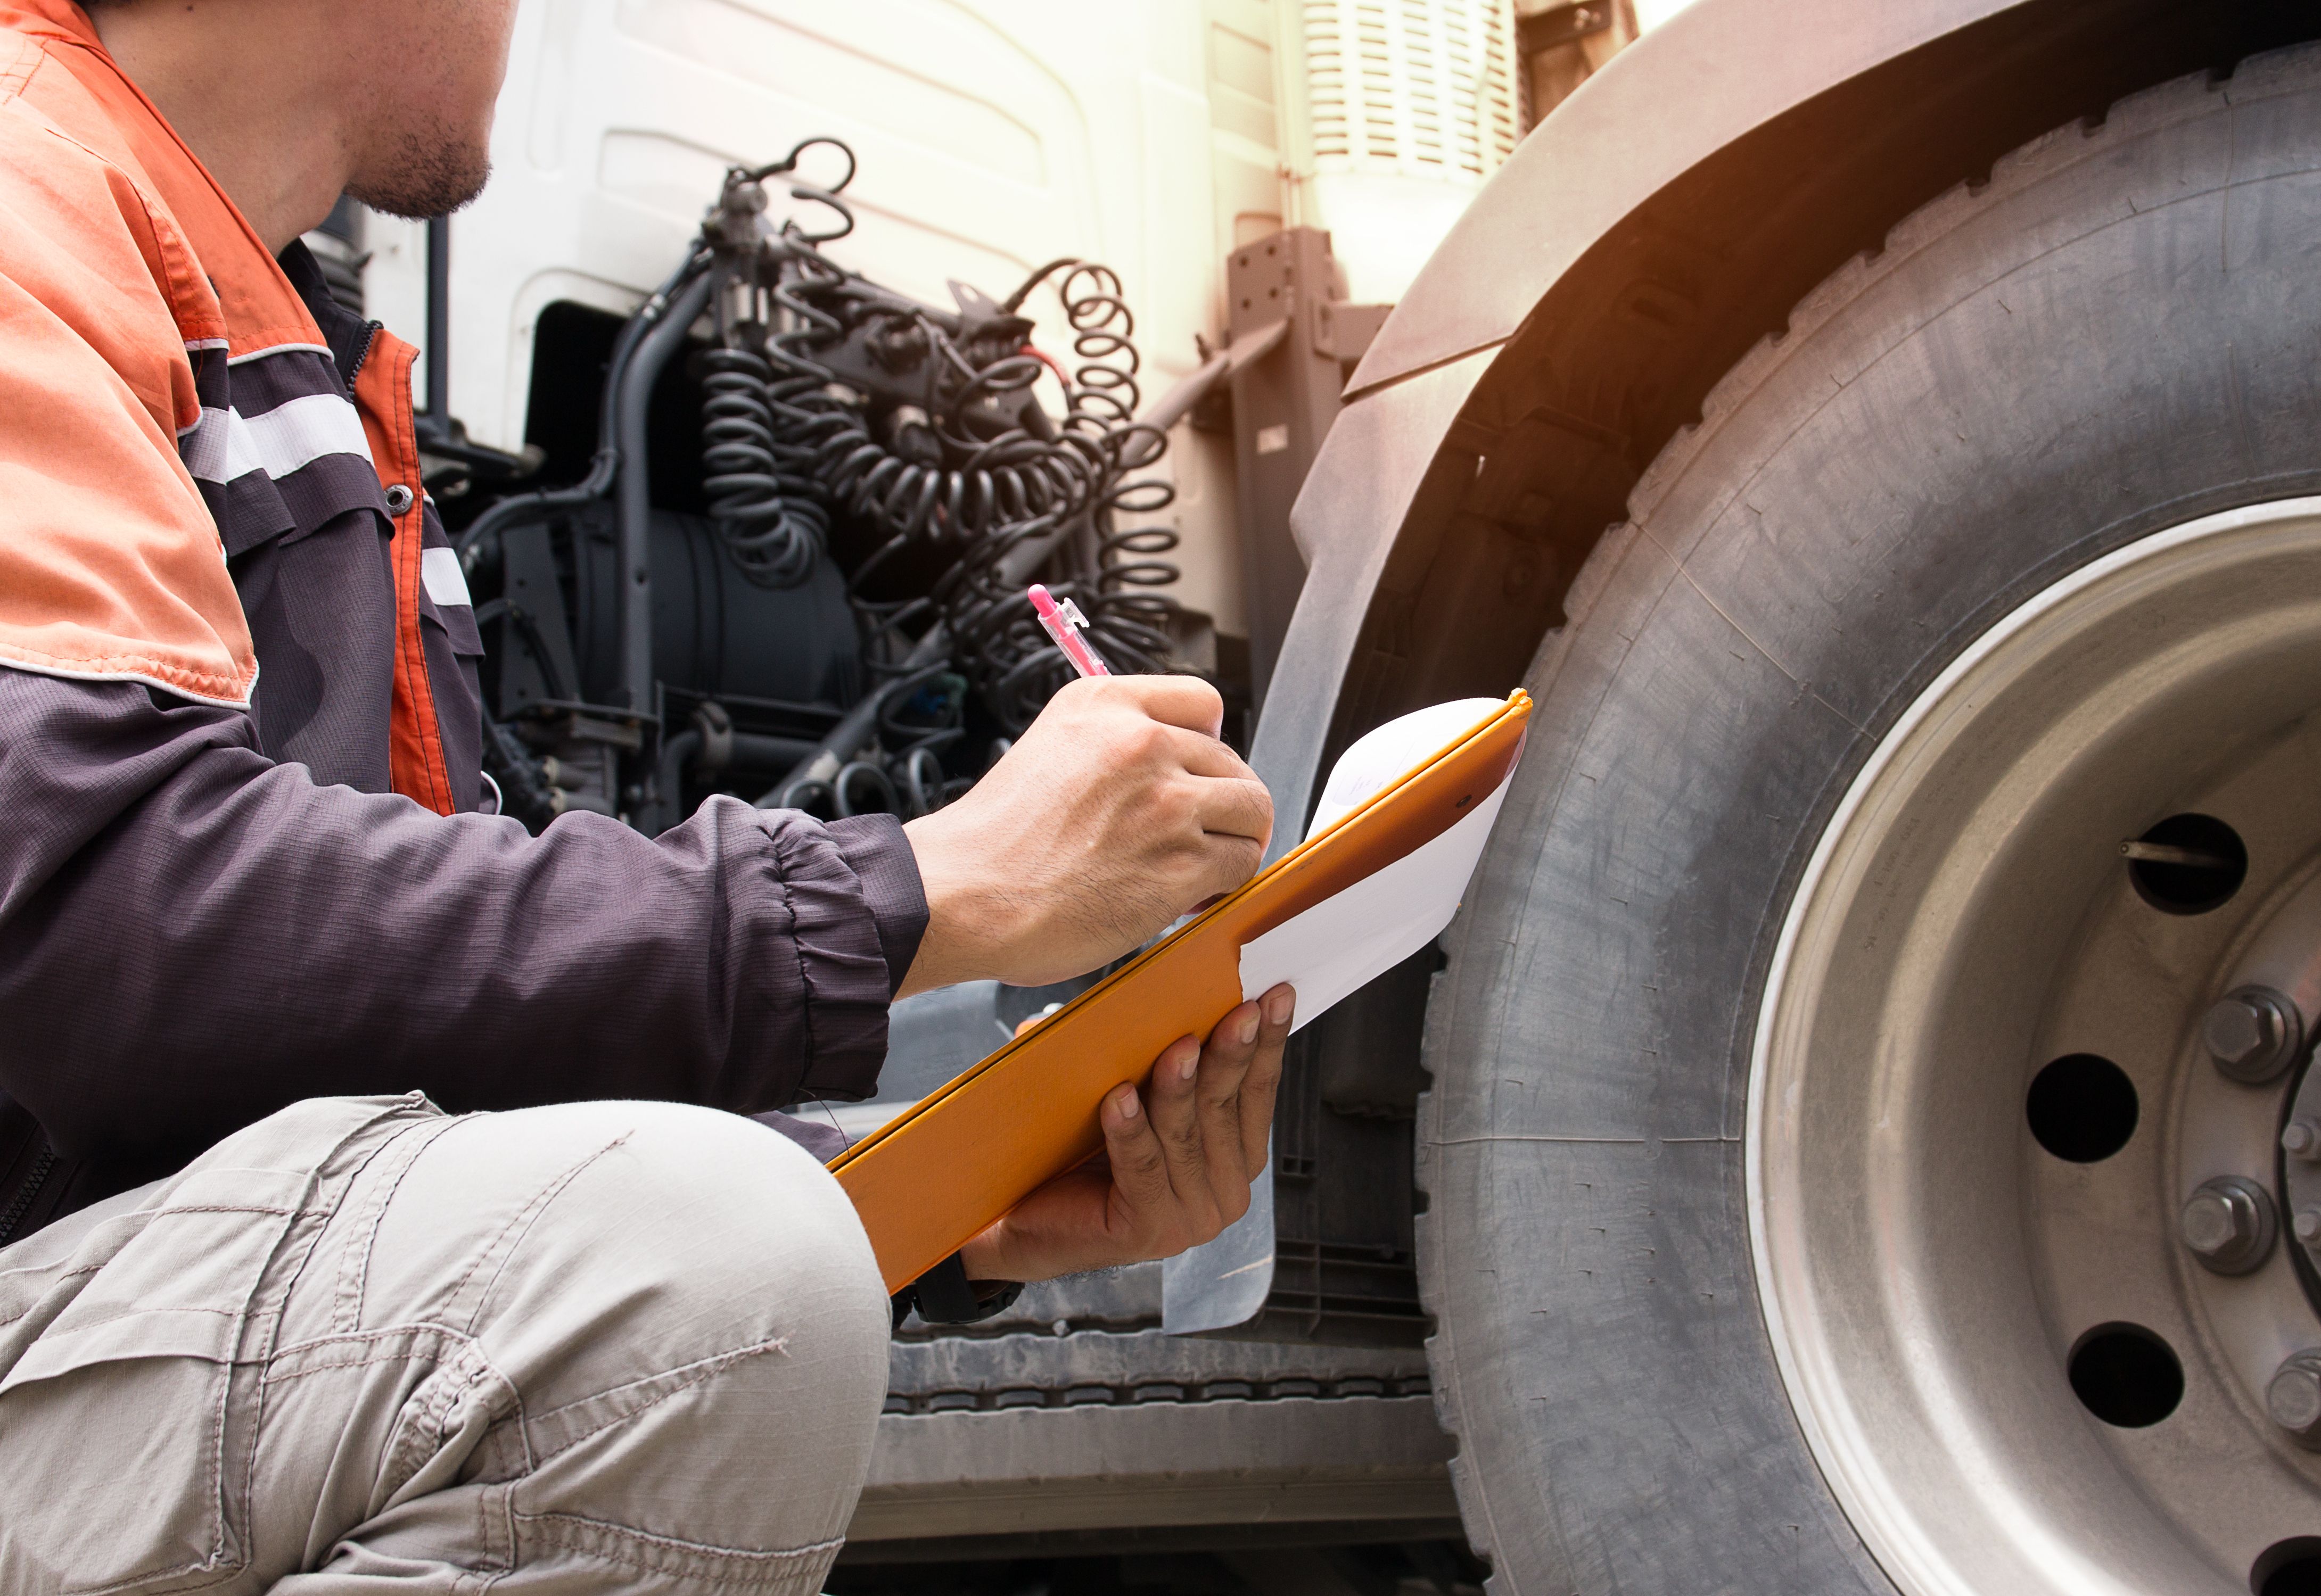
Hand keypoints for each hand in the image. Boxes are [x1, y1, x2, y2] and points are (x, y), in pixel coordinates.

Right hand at [897, 676, 1272, 993]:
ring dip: (1231, 841)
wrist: (963, 896)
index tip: (1198, 772)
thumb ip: (1109, 747)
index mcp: (1104, 705)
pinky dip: (1223, 884)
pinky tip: (1191, 894)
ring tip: (1198, 867)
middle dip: (1219, 804)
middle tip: (1194, 835)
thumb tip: (1161, 766)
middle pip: (1233, 762)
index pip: (1202, 702)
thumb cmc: (993, 843)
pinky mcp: (1181, 861)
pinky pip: (1241, 863)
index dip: (1209, 745)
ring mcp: (1167, 800)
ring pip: (1250, 810)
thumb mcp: (1049, 748)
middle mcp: (1142, 743)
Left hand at [957, 983, 1293, 1282]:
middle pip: (1226, 1109)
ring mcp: (1189, 1219)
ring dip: (1182, 1088)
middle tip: (1239, 1011)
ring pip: (1186, 1137)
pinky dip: (1131, 1131)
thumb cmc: (1082, 1154)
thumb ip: (1159, 1060)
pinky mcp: (1146, 1231)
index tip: (1276, 997)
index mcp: (1234, 1159)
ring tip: (1179, 1047)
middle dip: (1233, 1056)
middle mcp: (1223, 1193)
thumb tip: (1158, 988)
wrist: (1026, 1220)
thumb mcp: (1135, 1099)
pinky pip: (1142, 1168)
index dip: (1269, 1044)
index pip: (1259, 1094)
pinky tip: (1120, 1098)